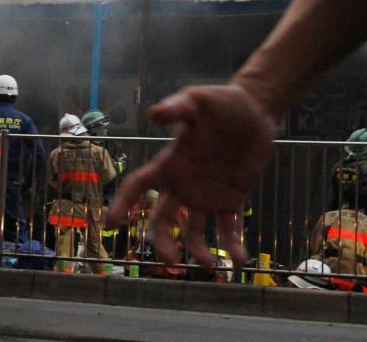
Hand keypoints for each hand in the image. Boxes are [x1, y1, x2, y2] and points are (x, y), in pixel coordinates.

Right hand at [108, 84, 276, 267]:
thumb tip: (153, 113)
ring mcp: (207, 195)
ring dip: (198, 251)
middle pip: (163, 219)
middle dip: (163, 242)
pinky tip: (238, 260)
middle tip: (171, 261)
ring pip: (194, 231)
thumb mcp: (196, 100)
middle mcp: (184, 184)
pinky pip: (229, 228)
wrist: (255, 110)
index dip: (123, 204)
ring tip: (210, 265)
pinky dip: (233, 246)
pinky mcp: (232, 199)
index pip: (139, 186)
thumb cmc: (221, 102)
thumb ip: (177, 108)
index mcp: (170, 164)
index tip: (112, 224)